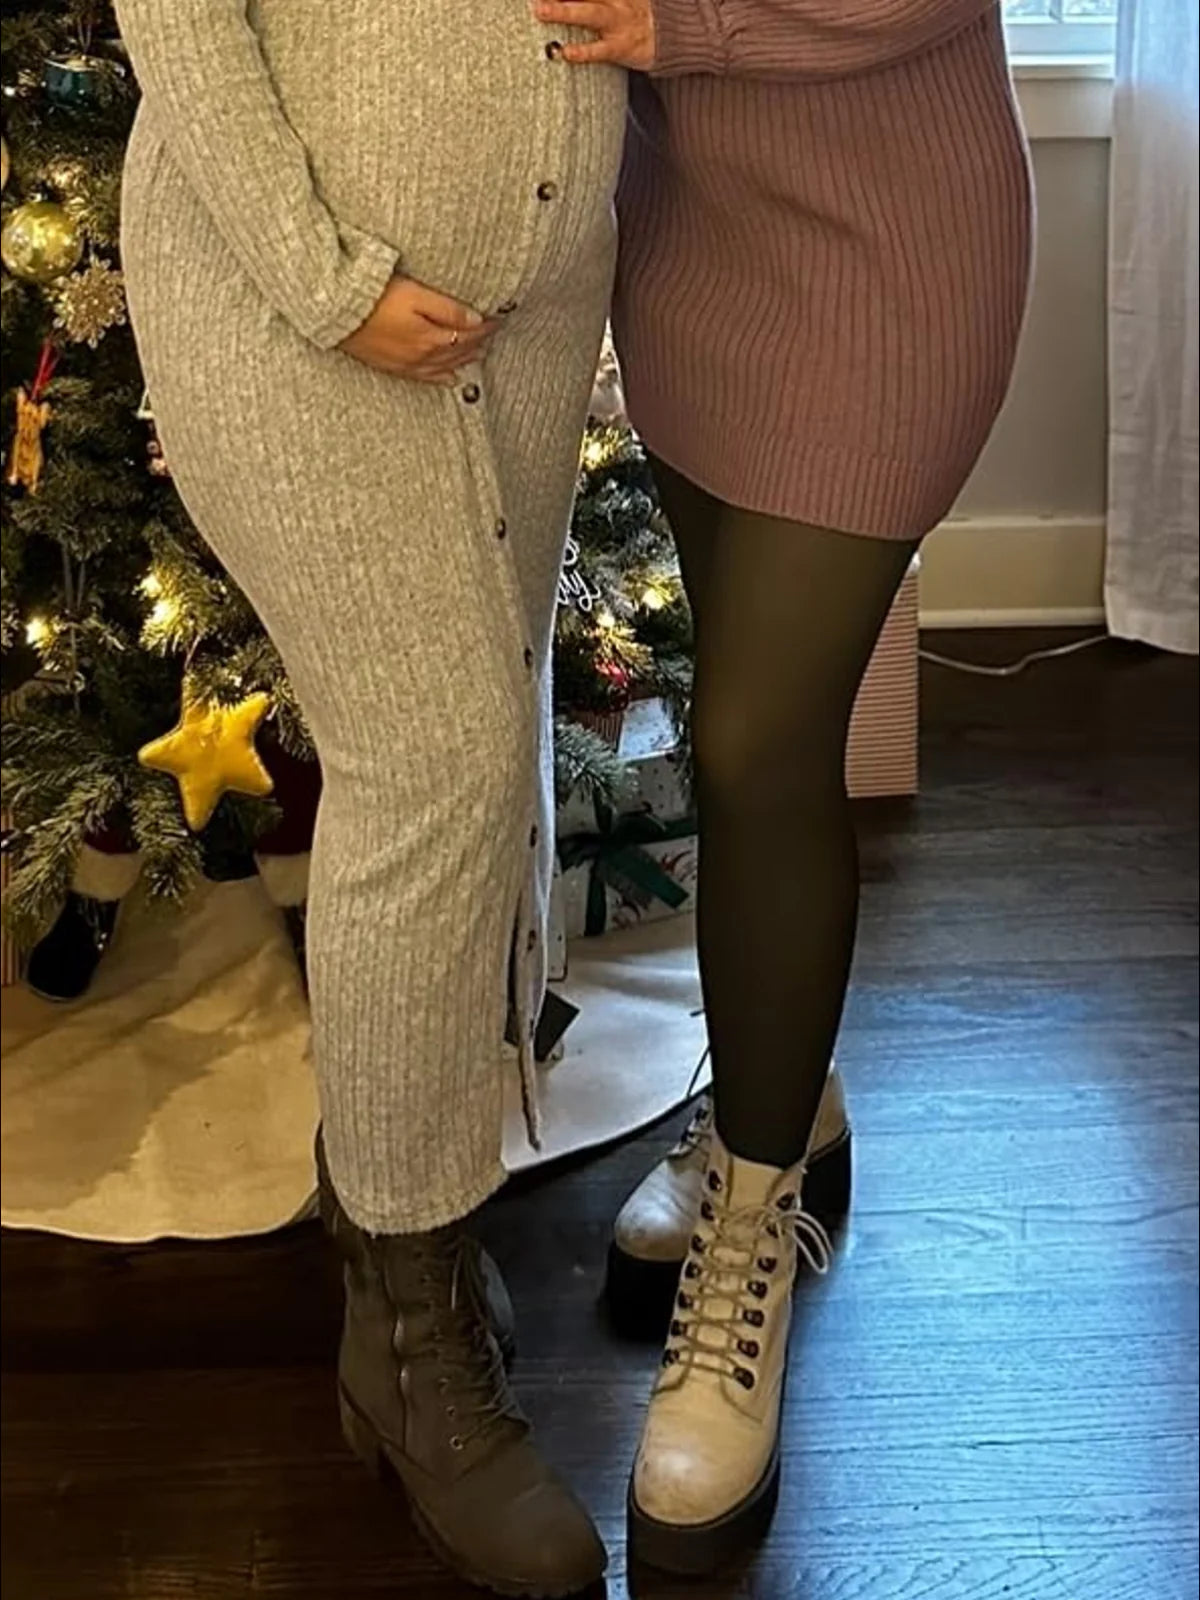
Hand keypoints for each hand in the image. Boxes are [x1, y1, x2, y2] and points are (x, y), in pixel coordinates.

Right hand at [339, 276, 496, 383]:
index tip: (500, 318)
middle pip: (460, 351)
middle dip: (479, 342)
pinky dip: (443, 378)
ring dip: (465, 360)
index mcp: (432, 337)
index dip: (487, 326)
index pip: (469, 333)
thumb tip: (476, 320)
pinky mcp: (394, 366)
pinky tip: (452, 378)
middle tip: (494, 335)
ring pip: (447, 367)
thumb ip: (447, 309)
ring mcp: (408, 364)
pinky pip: (426, 378)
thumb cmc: (375, 297)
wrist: (338, 314)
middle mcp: (423, 356)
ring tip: (481, 354)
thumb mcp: (415, 295)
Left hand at [535, 0, 656, 68]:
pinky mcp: (621, 47)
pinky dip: (582, 51)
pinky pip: (600, 50)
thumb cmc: (638, 14)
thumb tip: (564, 0)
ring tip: (541, 10)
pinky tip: (566, 52)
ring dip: (563, 10)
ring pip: (588, 13)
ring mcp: (617, 22)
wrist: (674, 33)